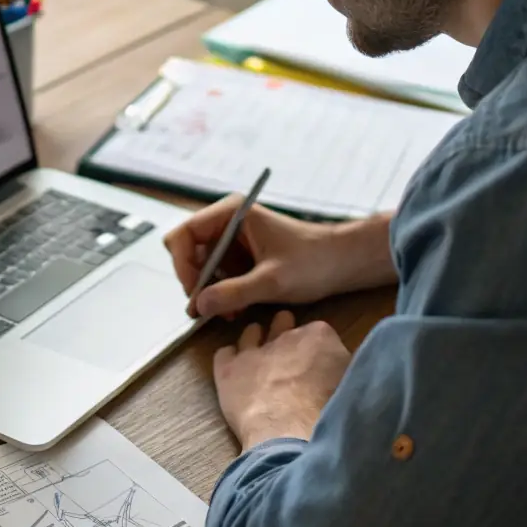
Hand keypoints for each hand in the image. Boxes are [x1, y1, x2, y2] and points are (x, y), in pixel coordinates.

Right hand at [165, 197, 395, 317]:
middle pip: (189, 251)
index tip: (194, 294)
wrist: (343, 263)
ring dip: (209, 292)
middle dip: (196, 282)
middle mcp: (227, 222)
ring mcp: (233, 239)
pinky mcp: (242, 256)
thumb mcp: (272, 281)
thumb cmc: (313, 261)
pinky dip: (222, 293)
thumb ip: (234, 292)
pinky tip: (235, 309)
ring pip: (202, 267)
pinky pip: (219, 275)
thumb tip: (198, 305)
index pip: (185, 234)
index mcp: (231, 212)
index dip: (182, 265)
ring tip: (226, 313)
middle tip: (206, 309)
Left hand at [214, 312, 351, 448]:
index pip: (319, 332)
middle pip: (283, 324)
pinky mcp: (228, 368)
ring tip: (258, 359)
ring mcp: (253, 349)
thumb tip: (341, 368)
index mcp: (319, 336)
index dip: (318, 348)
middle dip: (285, 335)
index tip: (319, 363)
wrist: (290, 432)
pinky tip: (234, 372)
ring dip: (254, 341)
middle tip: (289, 358)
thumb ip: (344, 368)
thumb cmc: (326, 413)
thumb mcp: (351, 385)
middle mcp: (284, 336)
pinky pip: (224, 353)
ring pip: (251, 333)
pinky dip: (229, 359)